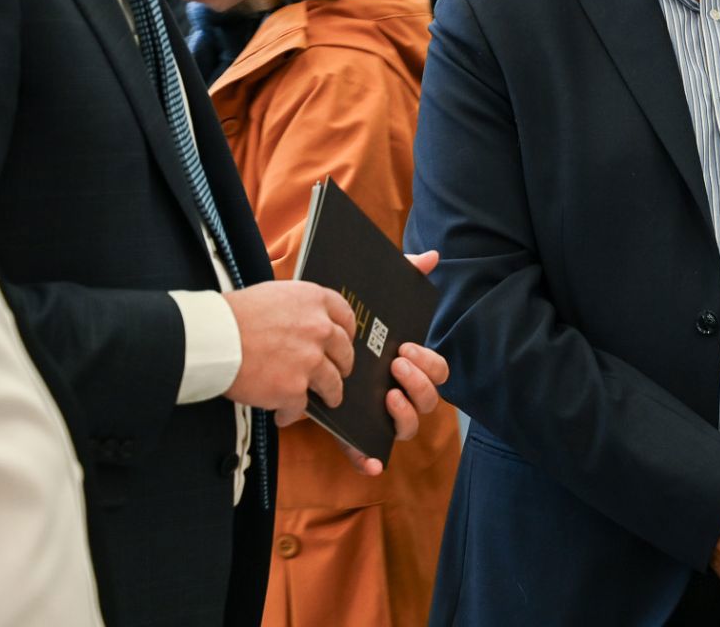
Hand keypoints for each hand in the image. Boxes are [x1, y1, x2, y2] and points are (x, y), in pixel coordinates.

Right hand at [222, 279, 353, 413]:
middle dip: (342, 365)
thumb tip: (302, 323)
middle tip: (339, 373)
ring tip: (327, 399)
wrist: (210, 338)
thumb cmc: (230, 315)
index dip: (347, 332)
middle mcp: (319, 329)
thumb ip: (296, 309)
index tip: (346, 340)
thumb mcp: (271, 295)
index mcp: (314, 301)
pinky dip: (291, 413)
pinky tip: (283, 415)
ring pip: (332, 383)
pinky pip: (301, 407)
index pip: (345, 316)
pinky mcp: (294, 388)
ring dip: (330, 394)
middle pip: (344, 352)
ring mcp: (310, 360)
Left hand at [270, 253, 453, 476]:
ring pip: (408, 426)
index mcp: (404, 364)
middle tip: (395, 365)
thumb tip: (432, 256)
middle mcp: (397, 390)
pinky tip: (369, 462)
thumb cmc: (332, 325)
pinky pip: (367, 452)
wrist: (283, 344)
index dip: (428, 364)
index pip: (436, 370)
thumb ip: (402, 274)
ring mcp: (377, 413)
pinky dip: (371, 458)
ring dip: (405, 412)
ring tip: (387, 396)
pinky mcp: (352, 431)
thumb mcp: (367, 299)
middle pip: (430, 399)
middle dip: (419, 382)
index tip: (404, 349)